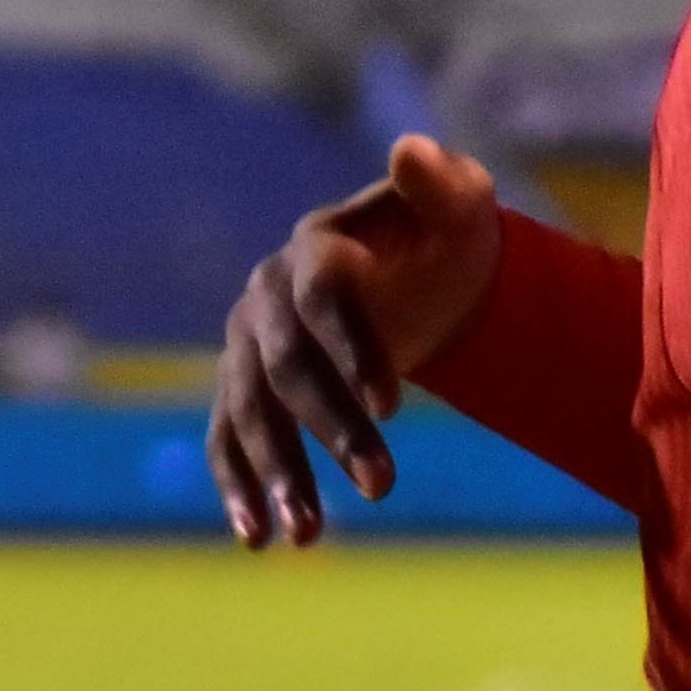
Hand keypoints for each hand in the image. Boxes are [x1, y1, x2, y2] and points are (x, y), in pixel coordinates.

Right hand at [207, 134, 503, 545]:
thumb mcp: (460, 205)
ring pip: (252, 413)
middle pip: (289, 368)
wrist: (420, 273)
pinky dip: (240, 489)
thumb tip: (411, 149)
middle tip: (385, 486)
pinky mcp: (245, 388)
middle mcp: (265, 296)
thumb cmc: (444, 235)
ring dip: (280, 475)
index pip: (325, 299)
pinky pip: (230, 441)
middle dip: (333, 429)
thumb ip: (440, 182)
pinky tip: (260, 540)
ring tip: (311, 536)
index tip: (395, 404)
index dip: (354, 349)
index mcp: (315, 247)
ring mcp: (247, 345)